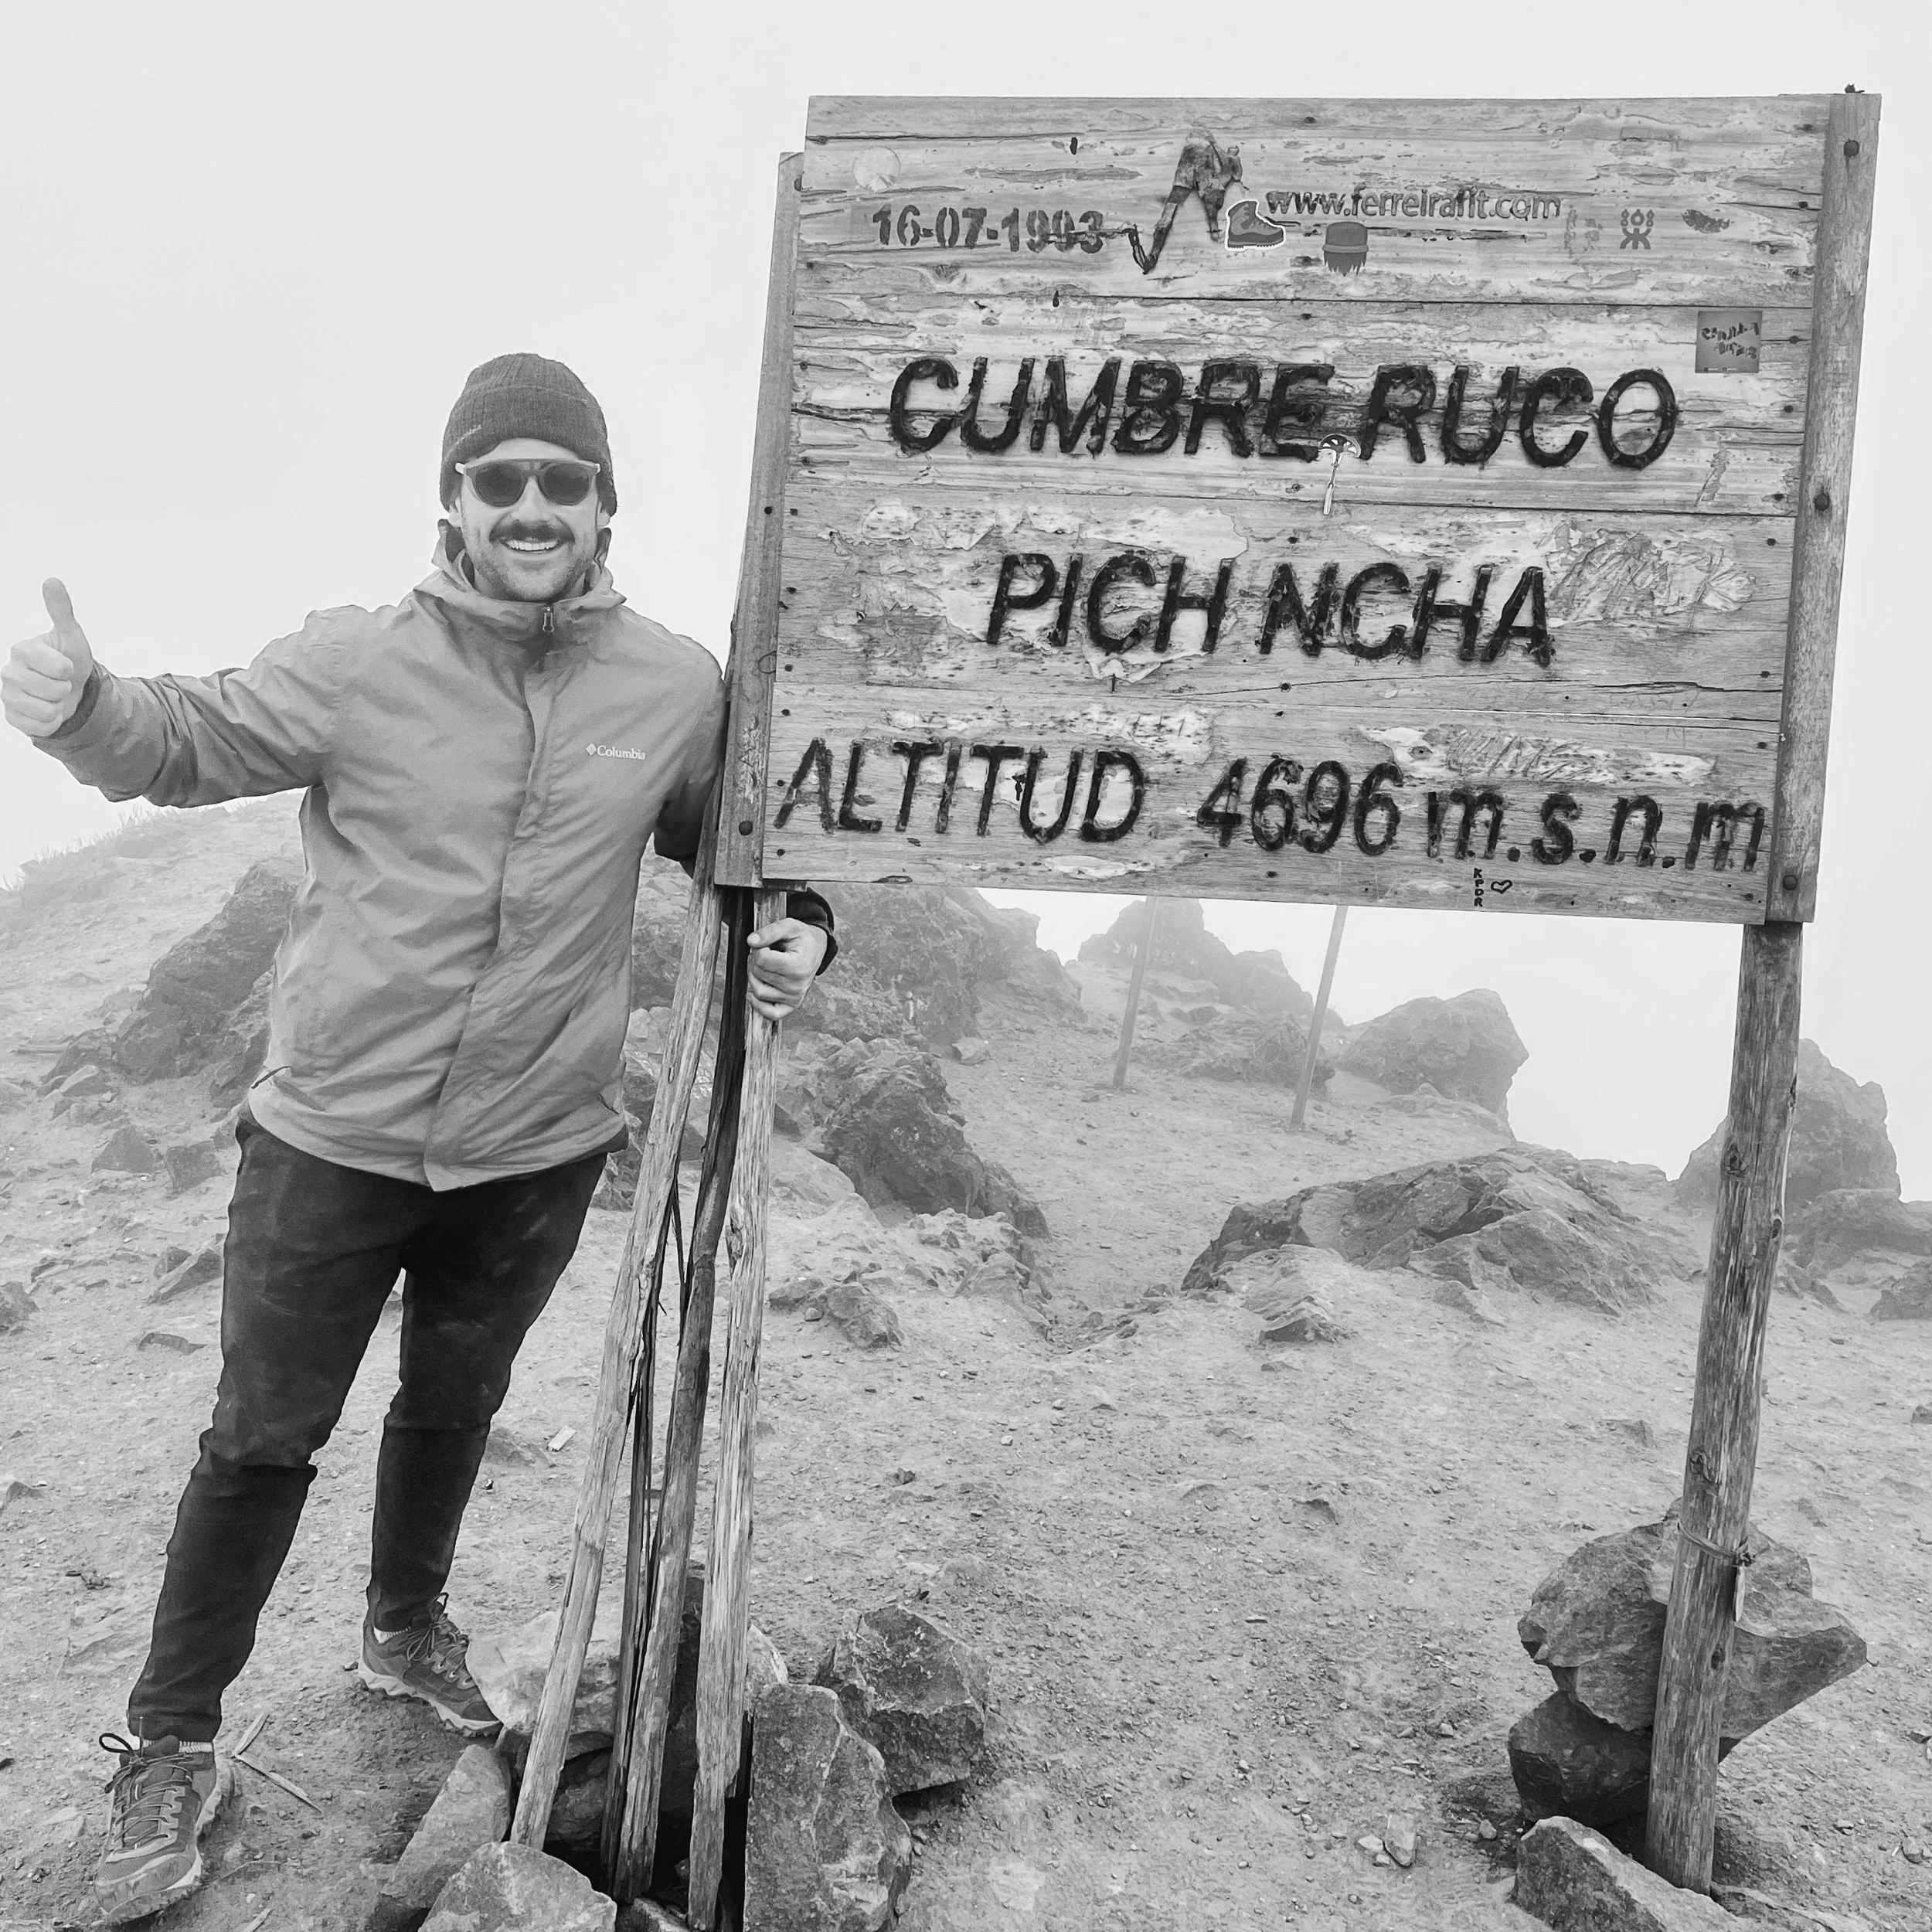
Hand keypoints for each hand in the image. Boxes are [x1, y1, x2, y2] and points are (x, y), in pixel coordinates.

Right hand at [2, 580, 95, 738]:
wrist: (69, 691)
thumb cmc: (69, 661)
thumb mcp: (71, 636)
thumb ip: (61, 611)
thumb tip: (52, 581)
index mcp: (21, 650)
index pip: (56, 667)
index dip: (67, 669)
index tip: (64, 665)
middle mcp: (8, 671)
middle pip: (51, 690)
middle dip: (64, 689)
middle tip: (60, 682)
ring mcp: (7, 695)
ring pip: (45, 710)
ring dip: (58, 706)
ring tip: (54, 697)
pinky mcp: (12, 716)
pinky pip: (39, 727)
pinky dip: (51, 722)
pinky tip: (48, 711)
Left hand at [746, 918, 826, 1022]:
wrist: (816, 949)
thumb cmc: (802, 939)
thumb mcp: (789, 926)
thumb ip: (769, 931)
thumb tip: (751, 941)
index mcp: (798, 966)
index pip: (761, 959)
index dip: (758, 948)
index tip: (766, 944)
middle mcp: (797, 985)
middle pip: (757, 974)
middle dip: (756, 961)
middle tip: (766, 953)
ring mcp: (794, 997)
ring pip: (758, 991)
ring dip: (754, 977)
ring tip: (765, 967)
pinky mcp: (791, 1005)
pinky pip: (770, 1014)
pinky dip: (759, 1005)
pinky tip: (755, 992)